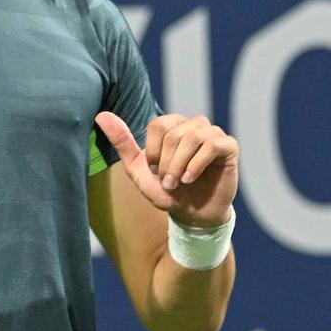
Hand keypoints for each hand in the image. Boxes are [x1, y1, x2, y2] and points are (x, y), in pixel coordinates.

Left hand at [95, 112, 237, 227]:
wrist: (192, 215)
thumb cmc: (166, 191)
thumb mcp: (138, 170)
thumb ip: (122, 142)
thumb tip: (101, 115)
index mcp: (173, 125)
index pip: (158, 124)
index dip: (153, 151)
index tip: (155, 170)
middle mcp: (194, 124)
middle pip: (174, 133)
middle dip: (167, 162)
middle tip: (168, 182)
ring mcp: (213, 134)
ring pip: (193, 137)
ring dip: (180, 165)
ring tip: (179, 183)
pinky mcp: (229, 147)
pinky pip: (212, 144)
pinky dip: (197, 163)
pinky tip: (191, 179)